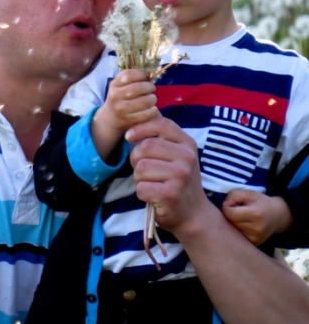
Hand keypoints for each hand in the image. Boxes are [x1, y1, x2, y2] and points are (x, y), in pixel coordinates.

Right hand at [91, 69, 157, 160]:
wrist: (111, 118)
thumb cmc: (120, 98)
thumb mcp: (119, 86)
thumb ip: (132, 78)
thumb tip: (150, 73)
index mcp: (114, 85)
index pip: (128, 75)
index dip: (141, 74)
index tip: (146, 76)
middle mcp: (115, 96)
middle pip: (139, 88)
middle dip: (150, 87)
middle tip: (152, 89)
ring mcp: (122, 109)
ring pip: (145, 101)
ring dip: (153, 99)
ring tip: (152, 99)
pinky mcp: (129, 120)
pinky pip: (147, 113)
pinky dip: (153, 110)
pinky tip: (152, 108)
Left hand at [126, 114, 209, 233]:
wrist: (193, 213)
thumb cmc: (178, 180)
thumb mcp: (176, 154)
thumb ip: (162, 136)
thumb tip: (146, 110)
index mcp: (187, 143)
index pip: (160, 124)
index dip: (140, 128)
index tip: (129, 137)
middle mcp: (187, 157)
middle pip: (144, 148)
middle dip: (136, 160)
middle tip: (145, 171)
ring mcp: (180, 175)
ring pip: (140, 168)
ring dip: (139, 179)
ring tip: (152, 184)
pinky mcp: (171, 194)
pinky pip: (141, 187)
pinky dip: (142, 193)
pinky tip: (154, 196)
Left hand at [222, 190, 293, 245]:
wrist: (278, 216)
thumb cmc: (260, 202)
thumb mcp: (247, 193)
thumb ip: (232, 196)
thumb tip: (224, 207)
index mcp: (255, 214)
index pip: (229, 213)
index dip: (227, 207)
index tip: (234, 204)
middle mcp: (256, 229)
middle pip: (230, 222)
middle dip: (230, 215)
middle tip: (239, 211)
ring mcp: (255, 238)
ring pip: (233, 230)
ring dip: (233, 223)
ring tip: (243, 218)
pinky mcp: (254, 244)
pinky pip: (238, 237)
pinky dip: (238, 230)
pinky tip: (245, 226)